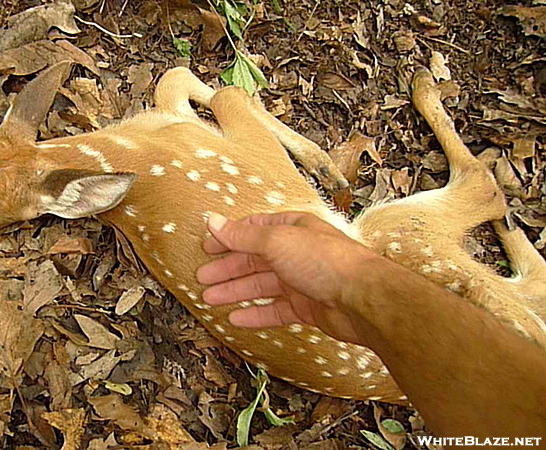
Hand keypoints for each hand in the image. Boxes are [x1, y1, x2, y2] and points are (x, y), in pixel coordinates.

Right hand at [196, 211, 382, 344]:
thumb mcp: (277, 240)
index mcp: (292, 229)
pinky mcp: (307, 308)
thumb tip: (214, 221)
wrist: (363, 299)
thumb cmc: (328, 261)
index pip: (253, 230)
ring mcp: (302, 281)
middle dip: (227, 269)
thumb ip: (242, 235)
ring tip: (210, 299)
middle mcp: (297, 253)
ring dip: (235, 292)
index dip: (229, 238)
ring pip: (261, 287)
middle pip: (254, 260)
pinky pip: (274, 311)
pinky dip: (255, 315)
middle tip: (203, 278)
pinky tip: (237, 319)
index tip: (208, 247)